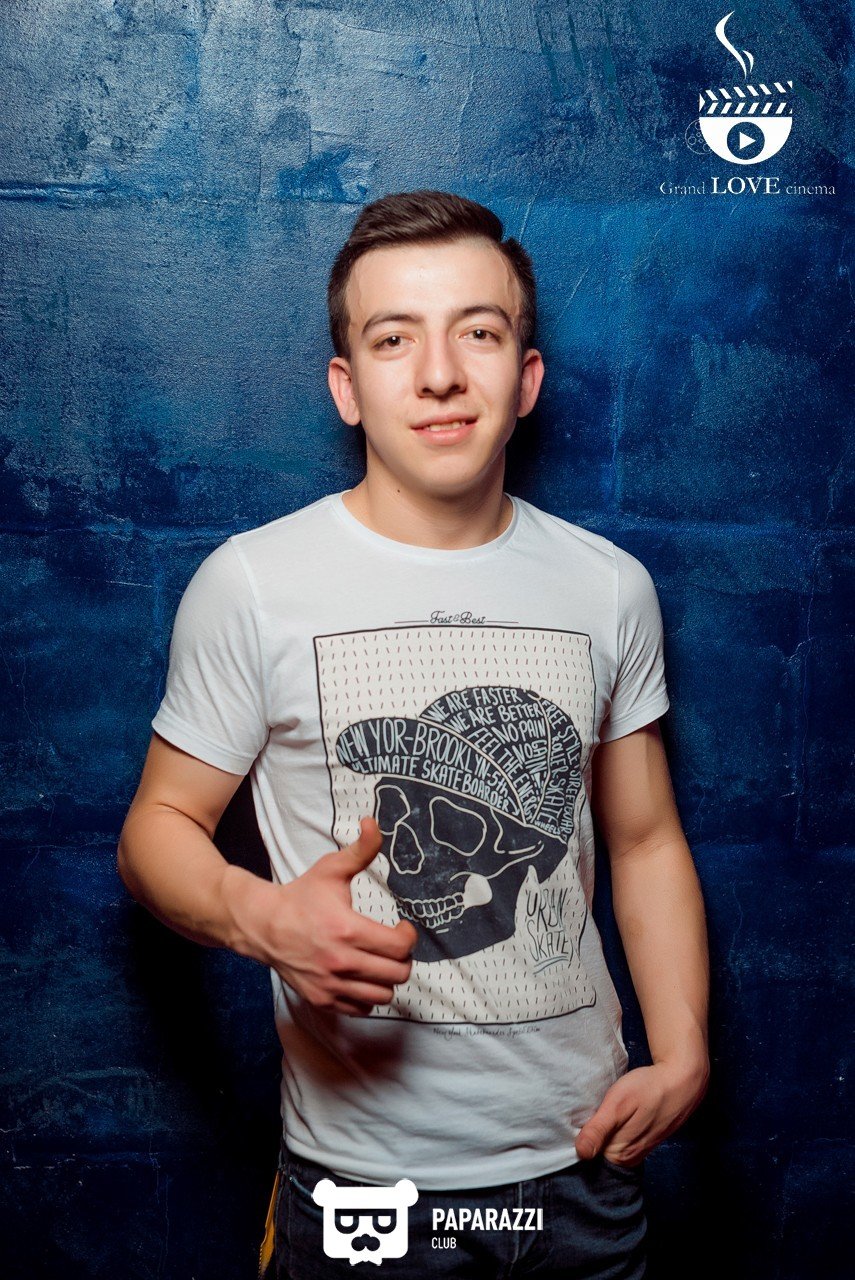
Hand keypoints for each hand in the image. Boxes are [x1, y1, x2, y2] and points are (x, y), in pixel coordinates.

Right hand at [232, 815, 417, 1016]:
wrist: (263, 924)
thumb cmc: (301, 896)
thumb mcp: (331, 869)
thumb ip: (360, 849)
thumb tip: (373, 823)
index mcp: (347, 930)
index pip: (400, 947)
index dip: (409, 936)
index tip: (401, 927)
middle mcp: (341, 962)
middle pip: (397, 973)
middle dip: (402, 958)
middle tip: (392, 944)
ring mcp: (331, 984)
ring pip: (383, 995)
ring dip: (387, 978)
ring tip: (379, 960)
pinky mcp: (322, 999)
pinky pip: (361, 1008)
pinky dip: (368, 995)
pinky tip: (362, 975)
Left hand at [574, 1058, 709, 1167]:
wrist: (682, 1080)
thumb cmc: (649, 1088)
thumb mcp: (618, 1103)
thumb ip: (599, 1129)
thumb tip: (581, 1154)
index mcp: (619, 1155)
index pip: (586, 1152)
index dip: (581, 1131)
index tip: (584, 1115)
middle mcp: (628, 1159)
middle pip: (598, 1148)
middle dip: (592, 1130)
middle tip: (597, 1107)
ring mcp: (638, 1151)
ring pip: (609, 1142)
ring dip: (605, 1127)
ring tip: (608, 1108)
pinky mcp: (644, 1142)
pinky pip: (621, 1139)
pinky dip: (617, 1126)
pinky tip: (620, 1112)